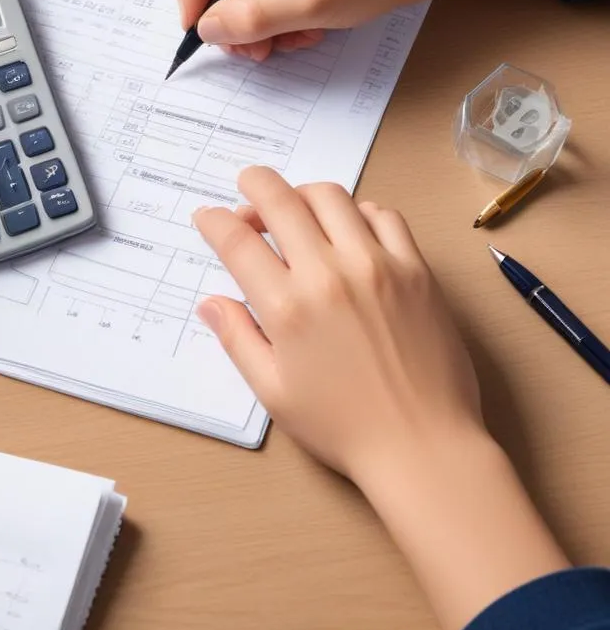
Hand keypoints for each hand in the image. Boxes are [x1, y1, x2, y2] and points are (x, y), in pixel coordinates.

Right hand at [192, 168, 482, 488]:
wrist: (422, 445)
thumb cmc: (343, 427)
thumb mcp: (273, 391)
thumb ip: (237, 338)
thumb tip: (209, 302)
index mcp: (287, 307)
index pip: (237, 241)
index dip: (213, 221)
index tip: (206, 217)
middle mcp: (329, 274)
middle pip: (280, 201)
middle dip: (253, 184)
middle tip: (245, 186)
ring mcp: (377, 265)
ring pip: (330, 197)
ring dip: (302, 192)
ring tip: (294, 207)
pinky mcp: (415, 269)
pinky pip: (383, 216)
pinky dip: (357, 211)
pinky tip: (348, 228)